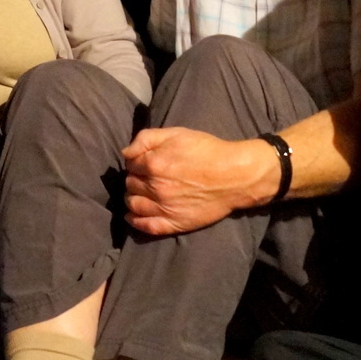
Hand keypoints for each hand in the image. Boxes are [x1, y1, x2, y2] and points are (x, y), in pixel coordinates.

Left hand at [121, 127, 279, 235]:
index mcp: (153, 164)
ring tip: (139, 194)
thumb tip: (126, 152)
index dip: (136, 162)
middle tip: (144, 177)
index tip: (143, 162)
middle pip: (131, 184)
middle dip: (135, 179)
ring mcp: (164, 207)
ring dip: (132, 198)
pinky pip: (147, 226)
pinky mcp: (175, 223)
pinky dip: (135, 221)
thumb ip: (146, 139)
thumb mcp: (176, 133)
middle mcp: (155, 187)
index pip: (130, 165)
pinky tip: (132, 216)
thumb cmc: (207, 151)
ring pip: (134, 204)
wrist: (235, 176)